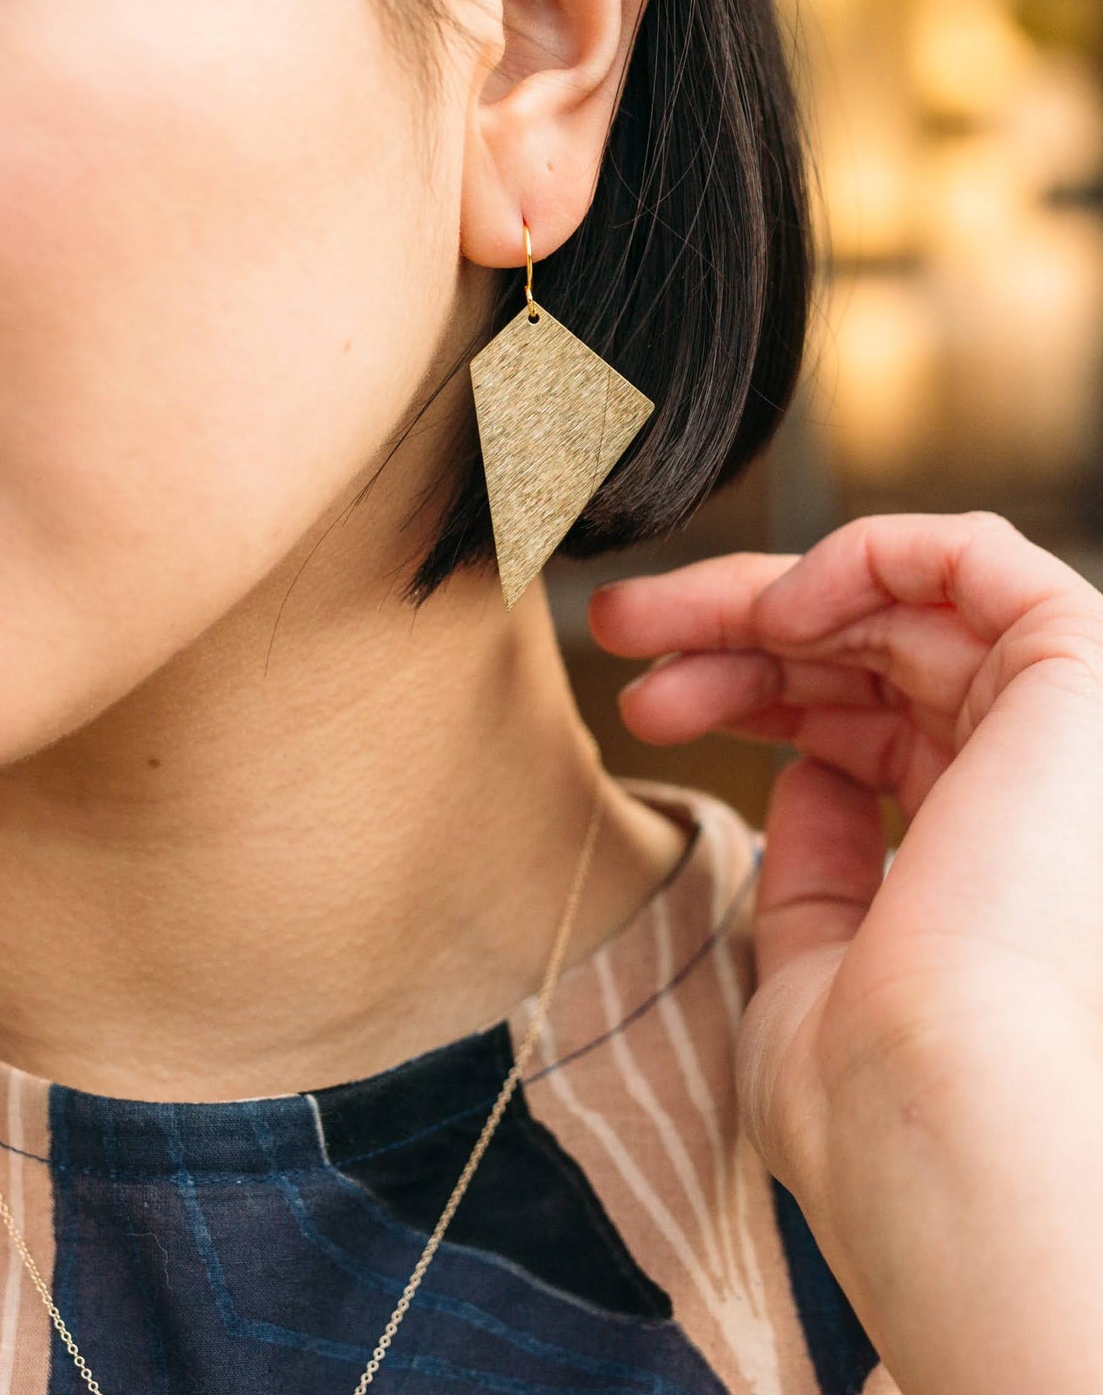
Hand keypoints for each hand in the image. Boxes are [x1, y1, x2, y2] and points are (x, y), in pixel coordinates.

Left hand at [588, 514, 1102, 1394]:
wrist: (934, 1119)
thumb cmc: (866, 1092)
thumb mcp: (816, 960)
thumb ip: (821, 863)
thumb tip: (806, 773)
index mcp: (990, 868)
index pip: (870, 732)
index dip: (749, 694)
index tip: (644, 706)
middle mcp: (1040, 800)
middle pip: (870, 657)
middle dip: (727, 631)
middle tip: (616, 633)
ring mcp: (1066, 742)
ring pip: (901, 604)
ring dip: (756, 594)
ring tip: (639, 627)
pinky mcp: (1083, 684)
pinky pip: (984, 562)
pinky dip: (873, 553)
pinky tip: (778, 608)